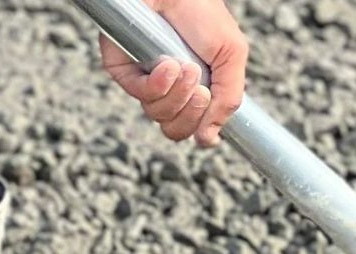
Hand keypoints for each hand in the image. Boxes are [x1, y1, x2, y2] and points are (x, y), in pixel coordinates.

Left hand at [101, 0, 248, 147]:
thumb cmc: (201, 10)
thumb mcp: (231, 55)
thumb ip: (228, 100)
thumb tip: (209, 139)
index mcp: (195, 88)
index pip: (194, 128)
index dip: (202, 127)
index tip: (210, 104)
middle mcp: (169, 88)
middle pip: (176, 130)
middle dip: (192, 113)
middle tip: (201, 89)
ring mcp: (146, 80)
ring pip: (159, 116)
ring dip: (178, 95)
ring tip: (185, 66)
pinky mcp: (124, 70)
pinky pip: (140, 95)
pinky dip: (157, 85)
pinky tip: (167, 64)